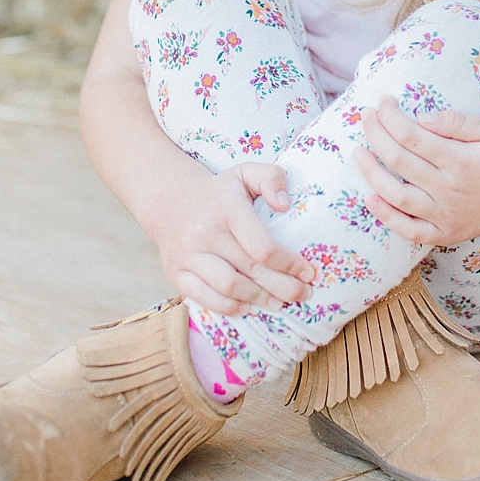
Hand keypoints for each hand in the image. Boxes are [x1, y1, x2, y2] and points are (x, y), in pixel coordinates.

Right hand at [154, 159, 316, 317]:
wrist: (170, 200)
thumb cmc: (219, 192)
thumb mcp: (245, 173)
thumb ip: (271, 178)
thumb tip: (284, 205)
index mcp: (227, 208)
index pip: (263, 246)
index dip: (290, 264)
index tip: (309, 273)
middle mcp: (205, 232)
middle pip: (251, 270)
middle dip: (284, 287)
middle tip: (304, 294)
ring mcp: (188, 255)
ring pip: (229, 287)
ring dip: (259, 299)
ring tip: (280, 303)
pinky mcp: (176, 272)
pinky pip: (204, 298)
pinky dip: (229, 307)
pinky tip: (248, 307)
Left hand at [352, 97, 479, 248]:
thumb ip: (457, 122)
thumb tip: (421, 117)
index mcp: (461, 161)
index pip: (412, 136)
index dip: (390, 117)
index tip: (382, 102)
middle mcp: (450, 190)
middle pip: (400, 161)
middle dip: (376, 134)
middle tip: (365, 116)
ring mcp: (447, 215)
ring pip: (398, 196)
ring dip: (371, 173)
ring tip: (357, 153)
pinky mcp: (446, 233)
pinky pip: (410, 230)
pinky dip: (387, 217)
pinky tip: (370, 198)